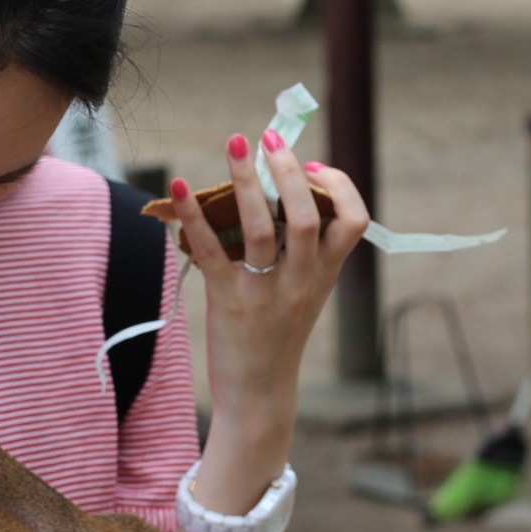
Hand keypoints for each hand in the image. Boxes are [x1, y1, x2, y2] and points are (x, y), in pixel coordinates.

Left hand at [168, 131, 368, 435]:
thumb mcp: (305, 291)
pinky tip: (176, 186)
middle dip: (287, 170)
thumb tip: (271, 192)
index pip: (354, 221)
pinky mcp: (228, 300)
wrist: (261, 393)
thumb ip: (301, 250)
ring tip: (234, 143)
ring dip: (245, 180)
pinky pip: (211, 250)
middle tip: (269, 138)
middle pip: (304, 215)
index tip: (314, 167)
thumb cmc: (279, 333)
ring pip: (260, 227)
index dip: (339, 186)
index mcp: (325, 273)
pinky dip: (192, 216)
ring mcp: (265, 291)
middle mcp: (301, 279)